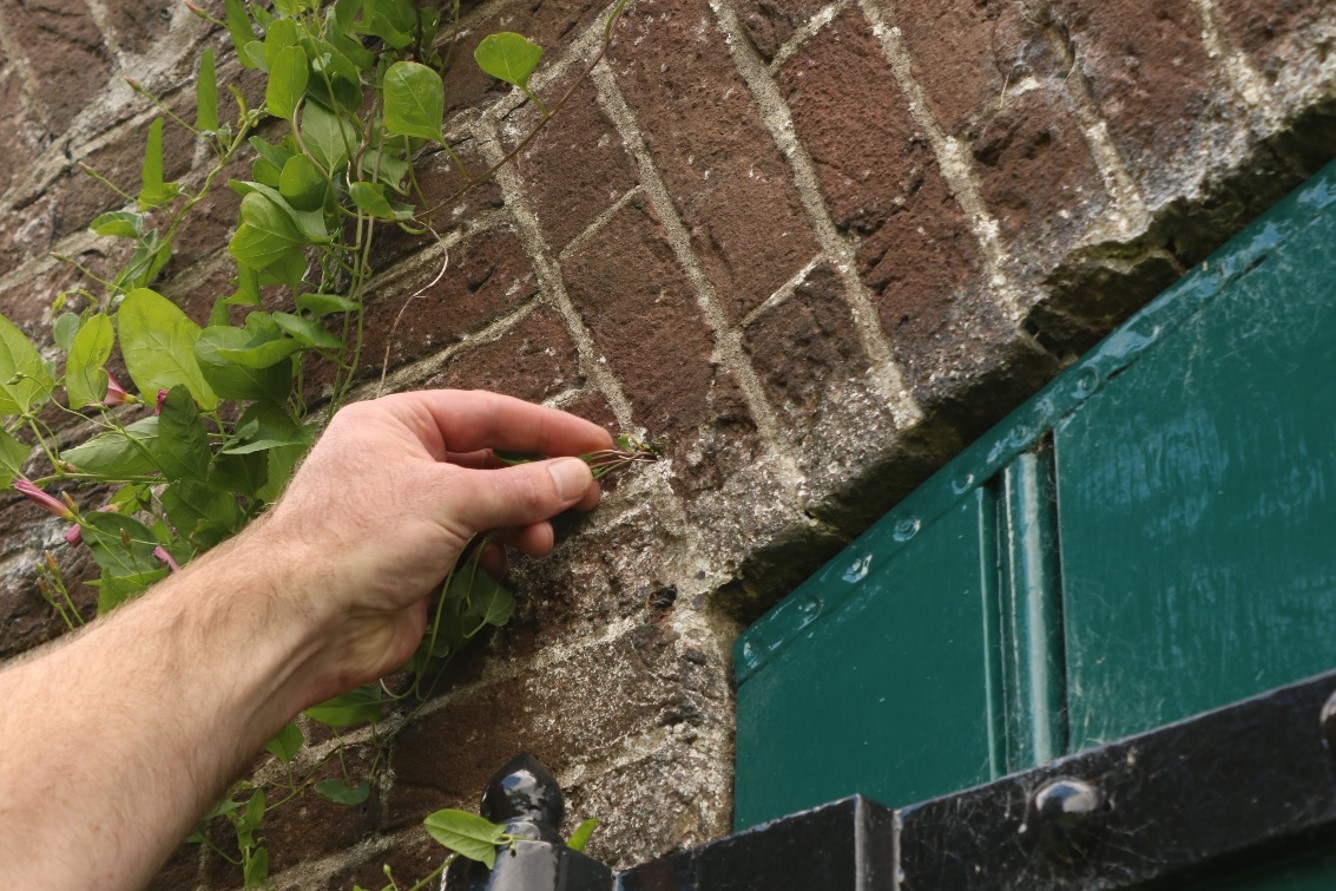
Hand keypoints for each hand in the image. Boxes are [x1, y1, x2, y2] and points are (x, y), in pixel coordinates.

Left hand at [258, 389, 611, 703]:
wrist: (302, 621)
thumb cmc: (359, 539)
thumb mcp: (449, 498)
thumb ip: (520, 488)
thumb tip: (577, 477)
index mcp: (398, 424)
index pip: (488, 414)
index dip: (547, 428)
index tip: (597, 444)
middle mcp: (403, 463)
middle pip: (491, 460)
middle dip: (539, 479)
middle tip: (589, 494)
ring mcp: (409, 515)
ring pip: (487, 506)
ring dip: (523, 519)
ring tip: (542, 539)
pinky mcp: (416, 562)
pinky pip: (474, 545)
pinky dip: (499, 551)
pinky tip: (508, 561)